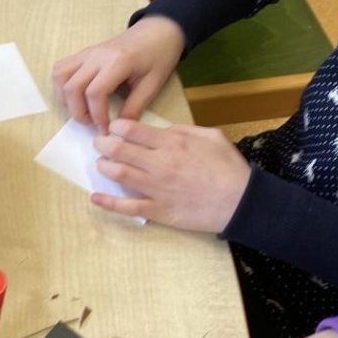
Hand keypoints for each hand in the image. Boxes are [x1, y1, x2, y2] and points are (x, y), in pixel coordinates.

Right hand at [52, 17, 184, 130]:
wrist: (157, 31)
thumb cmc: (158, 56)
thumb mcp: (153, 85)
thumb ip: (134, 107)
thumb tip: (118, 129)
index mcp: (117, 62)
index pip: (95, 93)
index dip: (97, 116)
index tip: (106, 128)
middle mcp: (96, 55)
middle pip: (72, 87)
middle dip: (79, 112)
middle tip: (93, 124)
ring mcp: (86, 52)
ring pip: (60, 77)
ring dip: (66, 99)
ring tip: (82, 110)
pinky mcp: (83, 53)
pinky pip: (61, 69)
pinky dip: (62, 86)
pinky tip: (76, 96)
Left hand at [91, 117, 250, 231]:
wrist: (242, 202)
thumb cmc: (229, 168)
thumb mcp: (211, 137)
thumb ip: (184, 130)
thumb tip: (162, 129)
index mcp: (172, 143)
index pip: (131, 130)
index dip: (116, 126)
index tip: (113, 128)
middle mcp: (159, 164)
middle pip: (118, 149)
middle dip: (103, 144)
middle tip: (100, 144)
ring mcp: (157, 188)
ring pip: (118, 174)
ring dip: (103, 167)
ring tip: (101, 164)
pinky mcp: (158, 210)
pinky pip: (127, 207)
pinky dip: (108, 202)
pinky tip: (95, 197)